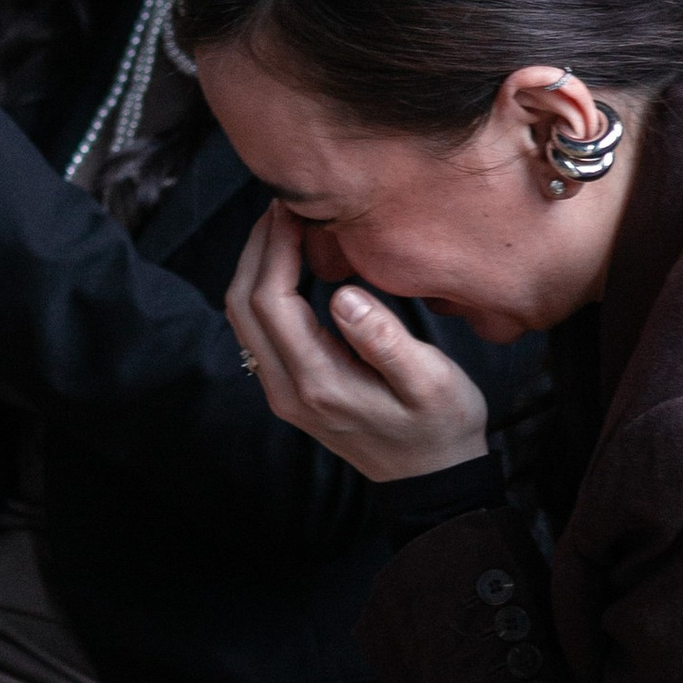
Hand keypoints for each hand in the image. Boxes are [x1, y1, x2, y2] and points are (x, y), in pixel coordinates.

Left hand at [225, 202, 491, 483]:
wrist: (431, 478)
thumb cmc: (440, 426)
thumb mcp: (429, 382)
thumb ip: (384, 340)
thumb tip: (343, 295)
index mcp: (318, 382)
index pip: (271, 300)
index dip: (275, 246)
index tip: (294, 207)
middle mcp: (287, 389)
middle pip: (243, 304)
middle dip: (257, 246)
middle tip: (284, 204)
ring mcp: (283, 392)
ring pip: (243, 318)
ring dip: (255, 265)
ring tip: (284, 224)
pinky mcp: (290, 389)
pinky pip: (258, 331)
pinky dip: (263, 289)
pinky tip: (290, 262)